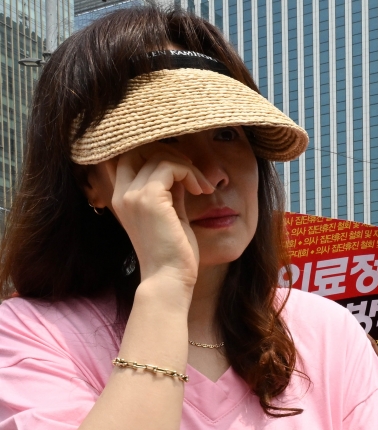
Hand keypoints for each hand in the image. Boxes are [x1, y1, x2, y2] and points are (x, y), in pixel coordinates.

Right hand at [108, 147, 214, 291]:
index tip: (182, 173)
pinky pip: (169, 166)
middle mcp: (122, 194)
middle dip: (170, 153)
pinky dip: (189, 172)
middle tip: (193, 173)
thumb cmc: (173, 255)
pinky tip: (200, 189)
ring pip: (158, 156)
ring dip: (186, 166)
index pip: (129, 158)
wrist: (169, 279)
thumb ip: (171, 193)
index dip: (155, 155)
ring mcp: (133, 195)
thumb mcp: (171, 216)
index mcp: (122, 198)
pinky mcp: (149, 198)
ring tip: (202, 186)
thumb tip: (180, 172)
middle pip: (139, 150)